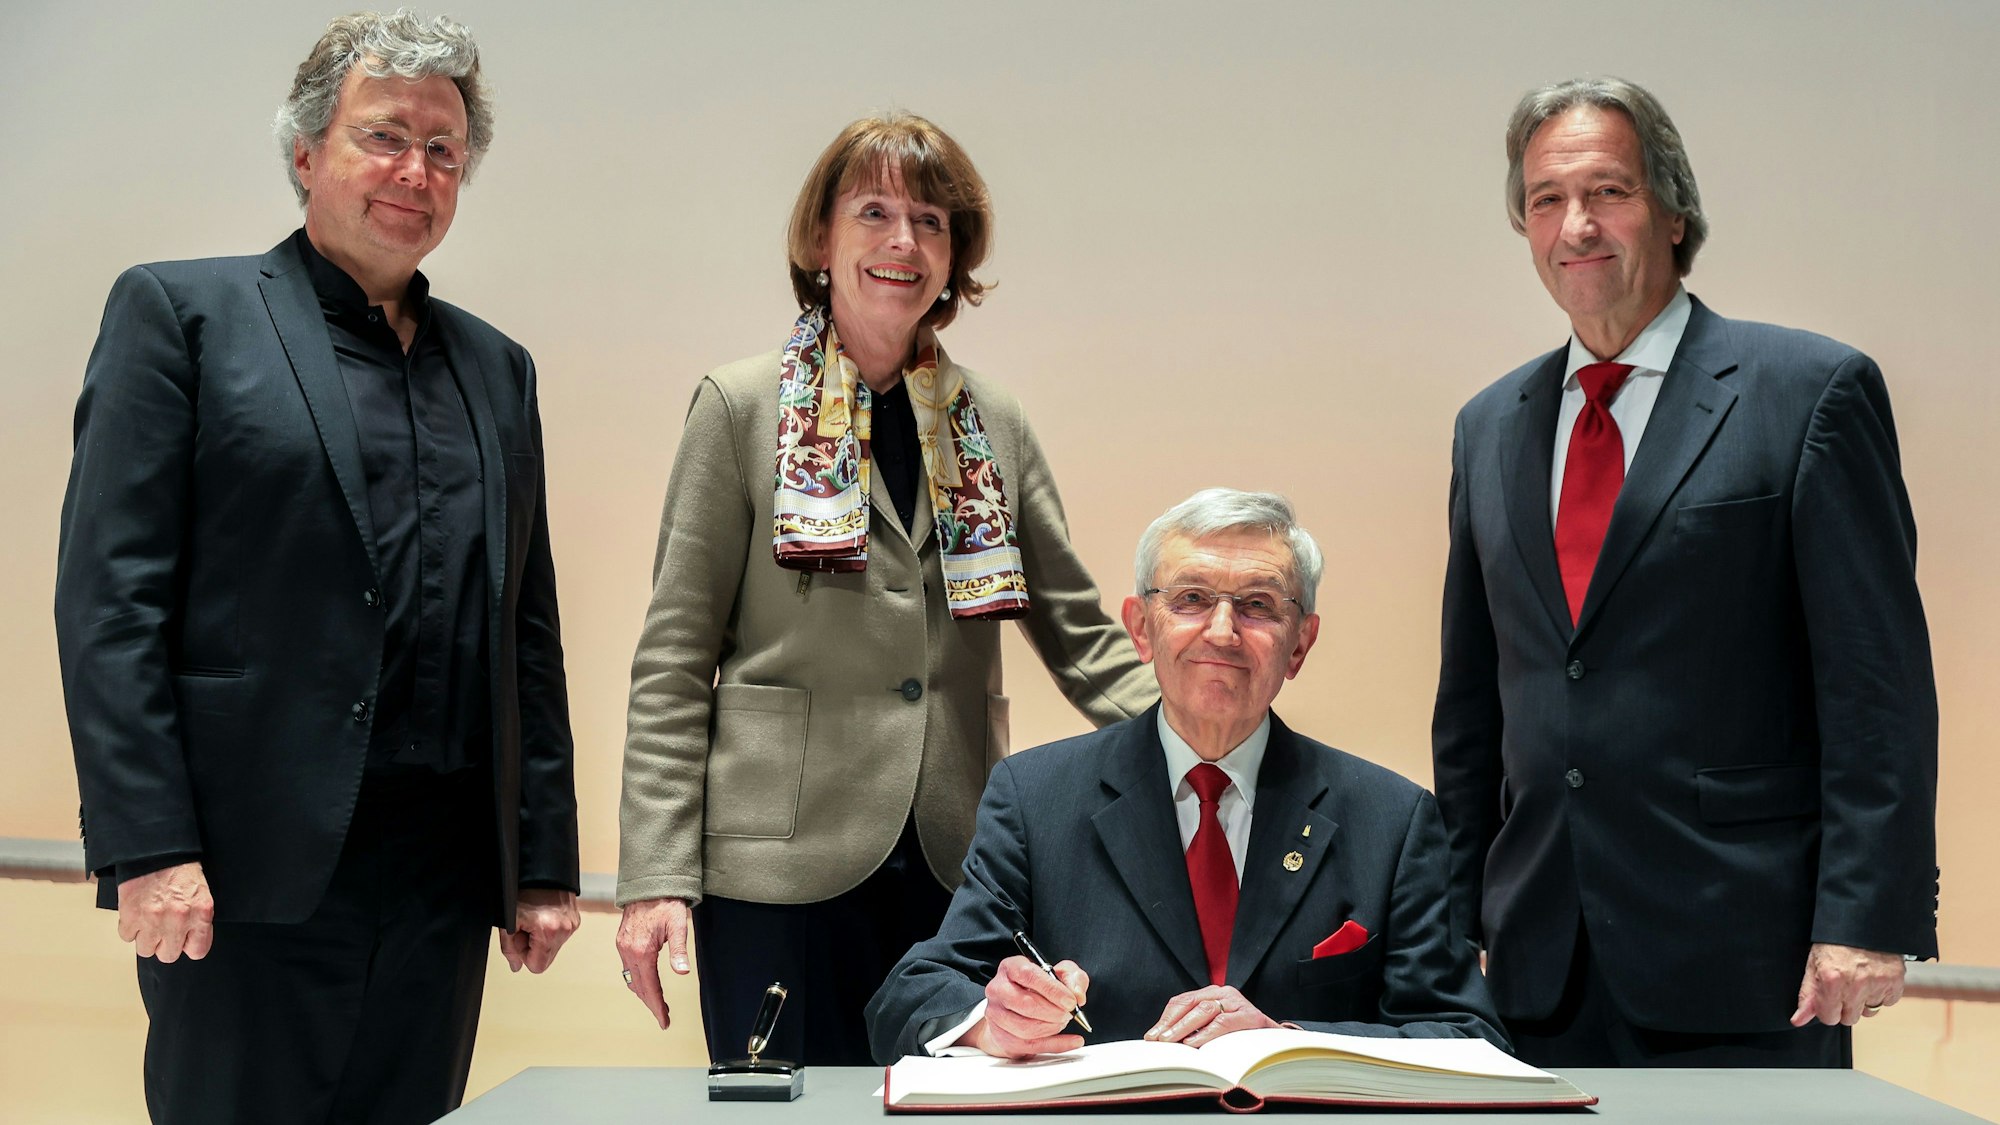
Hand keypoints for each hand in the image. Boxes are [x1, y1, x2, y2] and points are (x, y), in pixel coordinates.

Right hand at [116, 861, 214, 962]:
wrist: (156, 848)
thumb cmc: (180, 868)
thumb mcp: (200, 892)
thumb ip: (198, 919)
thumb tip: (190, 942)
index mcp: (201, 912)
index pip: (198, 951)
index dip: (189, 946)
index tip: (184, 940)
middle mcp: (179, 919)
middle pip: (168, 955)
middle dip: (165, 944)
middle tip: (164, 928)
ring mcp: (153, 919)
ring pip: (146, 950)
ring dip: (146, 937)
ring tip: (149, 920)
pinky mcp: (130, 915)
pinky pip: (126, 936)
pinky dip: (129, 927)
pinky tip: (136, 912)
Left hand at [498, 888, 579, 973]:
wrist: (540, 870)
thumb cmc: (523, 891)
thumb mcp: (509, 921)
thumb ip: (509, 948)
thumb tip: (515, 965)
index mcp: (549, 932)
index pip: (538, 967)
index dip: (524, 955)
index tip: (520, 939)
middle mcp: (565, 929)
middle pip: (546, 957)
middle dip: (534, 946)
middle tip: (526, 926)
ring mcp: (572, 923)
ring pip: (554, 946)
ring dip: (542, 938)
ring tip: (535, 918)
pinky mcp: (576, 918)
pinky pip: (561, 934)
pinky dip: (550, 929)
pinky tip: (543, 915)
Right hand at [616, 897, 691, 1029]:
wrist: (650, 883)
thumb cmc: (667, 903)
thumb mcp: (678, 925)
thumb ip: (679, 950)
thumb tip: (682, 971)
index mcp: (642, 950)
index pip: (649, 987)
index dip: (657, 1006)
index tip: (664, 1021)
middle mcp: (628, 951)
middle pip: (639, 987)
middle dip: (651, 1003)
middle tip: (664, 1017)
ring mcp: (623, 946)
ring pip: (631, 978)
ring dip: (644, 993)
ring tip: (658, 1003)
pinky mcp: (622, 941)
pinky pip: (627, 967)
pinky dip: (637, 979)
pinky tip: (646, 982)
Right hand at [961, 955, 1088, 1057]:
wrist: (1018, 1007)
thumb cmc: (1038, 987)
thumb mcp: (1060, 973)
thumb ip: (1073, 977)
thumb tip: (1077, 995)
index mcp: (1011, 967)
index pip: (1029, 976)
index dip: (1052, 990)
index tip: (1071, 1001)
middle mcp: (998, 989)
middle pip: (1026, 1004)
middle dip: (1054, 1011)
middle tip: (1069, 1013)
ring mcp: (997, 1014)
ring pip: (1026, 1028)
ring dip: (1052, 1027)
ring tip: (1063, 1021)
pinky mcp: (1002, 1036)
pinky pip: (1031, 1046)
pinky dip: (1056, 1045)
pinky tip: (1071, 1040)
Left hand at [1145, 986, 1278, 1046]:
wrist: (1277, 1041)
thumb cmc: (1241, 1036)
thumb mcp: (1215, 1028)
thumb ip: (1195, 1028)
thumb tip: (1164, 1041)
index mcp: (1213, 993)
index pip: (1182, 1001)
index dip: (1165, 1018)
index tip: (1152, 1035)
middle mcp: (1224, 993)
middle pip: (1190, 1003)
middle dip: (1170, 1022)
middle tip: (1157, 1039)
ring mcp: (1238, 1002)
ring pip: (1204, 1010)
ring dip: (1184, 1027)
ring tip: (1170, 1041)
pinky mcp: (1251, 1016)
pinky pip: (1223, 1022)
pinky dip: (1206, 1033)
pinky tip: (1193, 1043)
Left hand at [1791, 942, 1905, 1026]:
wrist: (1862, 922)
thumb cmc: (1834, 943)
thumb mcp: (1814, 965)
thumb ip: (1807, 995)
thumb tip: (1798, 1020)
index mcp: (1832, 980)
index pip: (1829, 1018)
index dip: (1827, 1009)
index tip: (1828, 998)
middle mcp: (1856, 985)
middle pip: (1850, 1018)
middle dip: (1845, 1007)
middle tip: (1844, 986)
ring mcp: (1878, 983)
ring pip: (1869, 1011)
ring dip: (1863, 1000)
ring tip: (1859, 979)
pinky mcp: (1895, 981)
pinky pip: (1887, 1001)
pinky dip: (1881, 993)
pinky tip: (1873, 977)